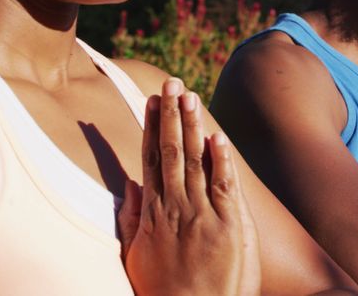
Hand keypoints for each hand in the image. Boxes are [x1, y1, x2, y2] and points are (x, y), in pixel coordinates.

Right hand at [118, 78, 260, 295]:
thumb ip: (130, 220)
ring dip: (192, 126)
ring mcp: (202, 215)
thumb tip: (129, 188)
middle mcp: (175, 207)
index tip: (151, 100)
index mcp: (152, 213)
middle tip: (171, 82)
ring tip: (190, 95)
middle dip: (171, 115)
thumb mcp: (136, 256)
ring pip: (195, 161)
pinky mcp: (228, 226)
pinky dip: (221, 160)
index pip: (151, 159)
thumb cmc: (164, 292)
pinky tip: (217, 136)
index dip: (152, 126)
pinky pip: (224, 185)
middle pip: (171, 151)